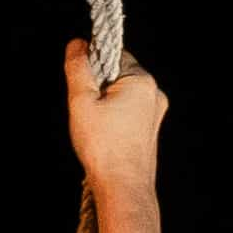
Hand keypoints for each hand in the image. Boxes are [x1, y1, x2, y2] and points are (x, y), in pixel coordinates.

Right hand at [63, 37, 167, 195]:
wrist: (124, 189)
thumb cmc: (103, 148)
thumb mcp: (82, 102)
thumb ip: (79, 69)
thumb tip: (77, 44)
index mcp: (142, 81)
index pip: (115, 54)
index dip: (93, 64)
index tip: (81, 84)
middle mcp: (154, 94)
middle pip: (119, 75)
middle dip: (99, 87)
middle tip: (86, 109)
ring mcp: (155, 114)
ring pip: (123, 95)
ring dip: (106, 104)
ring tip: (94, 126)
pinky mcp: (151, 131)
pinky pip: (129, 113)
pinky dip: (114, 118)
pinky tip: (104, 136)